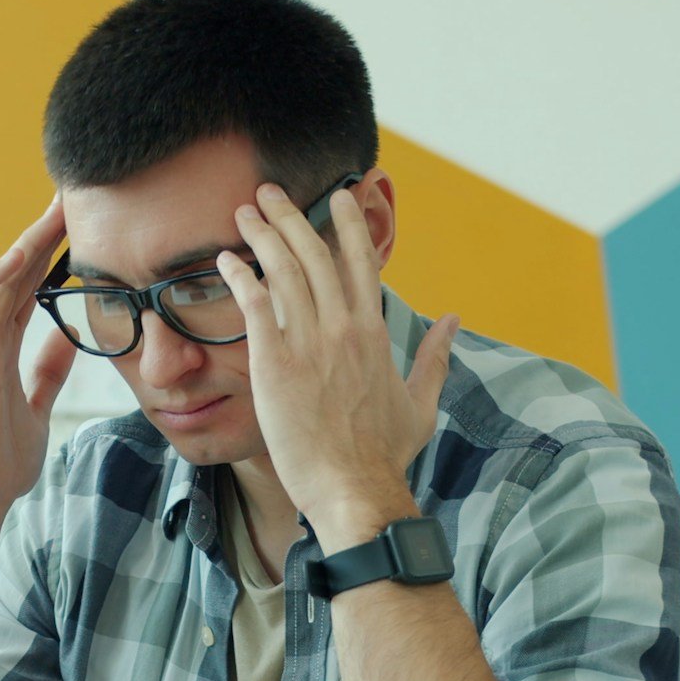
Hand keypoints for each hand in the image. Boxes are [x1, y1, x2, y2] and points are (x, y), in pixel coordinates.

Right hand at [0, 200, 79, 515]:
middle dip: (42, 236)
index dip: (50, 257)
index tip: (77, 228)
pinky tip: (21, 252)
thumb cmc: (1, 461)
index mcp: (2, 351)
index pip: (28, 291)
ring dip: (25, 244)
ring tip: (54, 210)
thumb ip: (47, 373)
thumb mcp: (37, 406)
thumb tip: (67, 344)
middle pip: (15, 275)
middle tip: (71, 198)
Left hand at [220, 182, 459, 544]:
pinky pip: (256, 305)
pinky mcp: (276, 364)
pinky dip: (241, 276)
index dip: (347, 224)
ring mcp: (310, 343)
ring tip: (244, 212)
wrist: (354, 489)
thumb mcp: (421, 402)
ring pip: (285, 270)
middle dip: (291, 216)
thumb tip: (453, 321)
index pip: (361, 262)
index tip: (338, 196)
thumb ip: (436, 356)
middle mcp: (344, 328)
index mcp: (375, 332)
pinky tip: (226, 260)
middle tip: (269, 191)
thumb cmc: (384, 454)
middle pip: (316, 254)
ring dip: (263, 235)